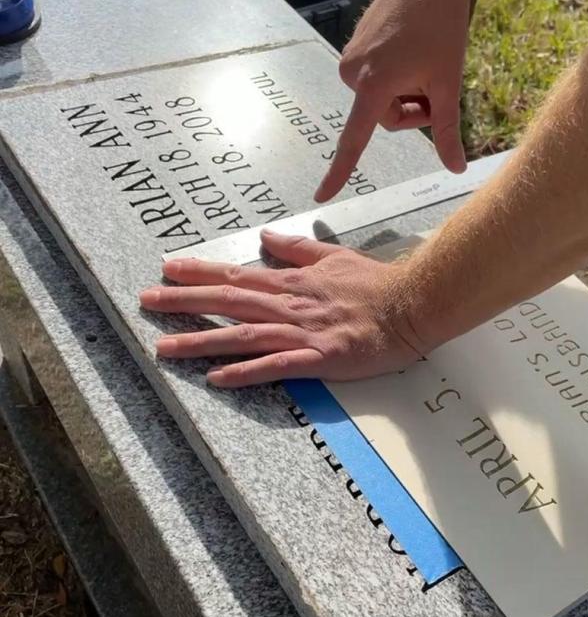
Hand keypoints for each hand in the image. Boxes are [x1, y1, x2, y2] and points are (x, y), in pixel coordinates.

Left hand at [139, 229, 424, 387]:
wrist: (412, 305)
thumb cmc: (377, 284)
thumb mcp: (335, 256)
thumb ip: (298, 249)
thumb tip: (268, 237)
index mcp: (293, 282)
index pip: (237, 275)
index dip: (199, 272)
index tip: (167, 269)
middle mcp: (289, 305)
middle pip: (228, 302)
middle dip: (184, 302)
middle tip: (146, 301)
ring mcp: (302, 332)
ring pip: (242, 335)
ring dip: (201, 340)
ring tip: (165, 346)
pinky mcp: (319, 358)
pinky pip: (276, 366)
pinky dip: (245, 372)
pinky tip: (217, 378)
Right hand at [315, 0, 472, 202]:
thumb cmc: (444, 27)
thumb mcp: (449, 84)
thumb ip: (448, 131)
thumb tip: (455, 170)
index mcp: (373, 86)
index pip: (354, 141)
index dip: (339, 172)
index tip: (322, 196)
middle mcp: (352, 74)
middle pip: (384, 118)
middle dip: (411, 111)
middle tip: (436, 86)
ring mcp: (350, 58)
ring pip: (380, 99)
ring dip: (405, 92)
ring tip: (425, 62)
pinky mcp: (353, 47)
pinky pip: (375, 79)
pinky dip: (396, 75)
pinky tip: (413, 48)